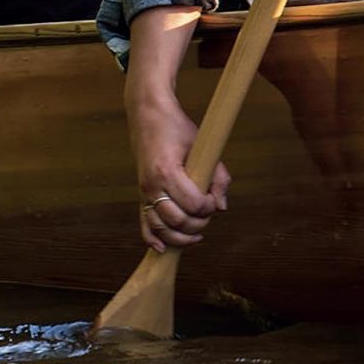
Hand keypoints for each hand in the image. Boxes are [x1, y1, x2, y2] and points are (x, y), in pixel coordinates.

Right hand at [129, 83, 228, 252]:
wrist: (148, 115)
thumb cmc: (177, 128)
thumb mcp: (203, 146)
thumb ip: (218, 176)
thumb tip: (222, 207)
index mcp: (167, 171)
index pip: (192, 204)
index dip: (208, 207)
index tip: (214, 199)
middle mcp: (152, 185)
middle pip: (177, 221)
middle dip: (197, 224)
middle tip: (208, 213)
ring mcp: (144, 191)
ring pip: (160, 228)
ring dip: (180, 238)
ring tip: (196, 234)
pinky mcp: (141, 194)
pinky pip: (143, 224)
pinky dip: (153, 239)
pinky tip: (164, 249)